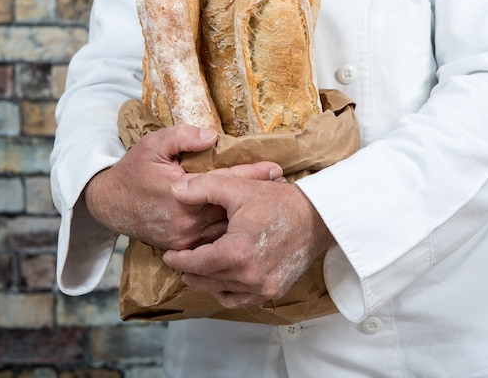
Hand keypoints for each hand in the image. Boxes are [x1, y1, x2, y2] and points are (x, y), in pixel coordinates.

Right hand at [83, 124, 283, 250]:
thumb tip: (212, 136)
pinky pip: (214, 240)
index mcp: (183, 193)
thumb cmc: (133, 170)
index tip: (276, 169)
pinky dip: (232, 231)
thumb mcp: (153, 144)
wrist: (110, 204)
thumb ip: (182, 137)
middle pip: (231, 207)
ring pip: (226, 228)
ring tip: (274, 206)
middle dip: (257, 197)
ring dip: (248, 217)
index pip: (226, 182)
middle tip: (284, 189)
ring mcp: (185, 238)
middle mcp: (187, 219)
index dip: (252, 174)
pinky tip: (249, 223)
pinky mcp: (183, 248)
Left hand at [162, 175, 334, 308]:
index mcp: (236, 252)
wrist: (318, 216)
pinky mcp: (275, 290)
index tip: (169, 255)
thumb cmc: (280, 201)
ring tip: (199, 271)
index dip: (179, 260)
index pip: (195, 264)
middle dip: (189, 271)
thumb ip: (203, 187)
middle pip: (206, 280)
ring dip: (207, 282)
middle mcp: (249, 275)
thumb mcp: (239, 188)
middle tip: (181, 263)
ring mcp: (263, 286)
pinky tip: (223, 280)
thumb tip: (174, 189)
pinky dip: (229, 292)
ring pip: (222, 292)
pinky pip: (242, 300)